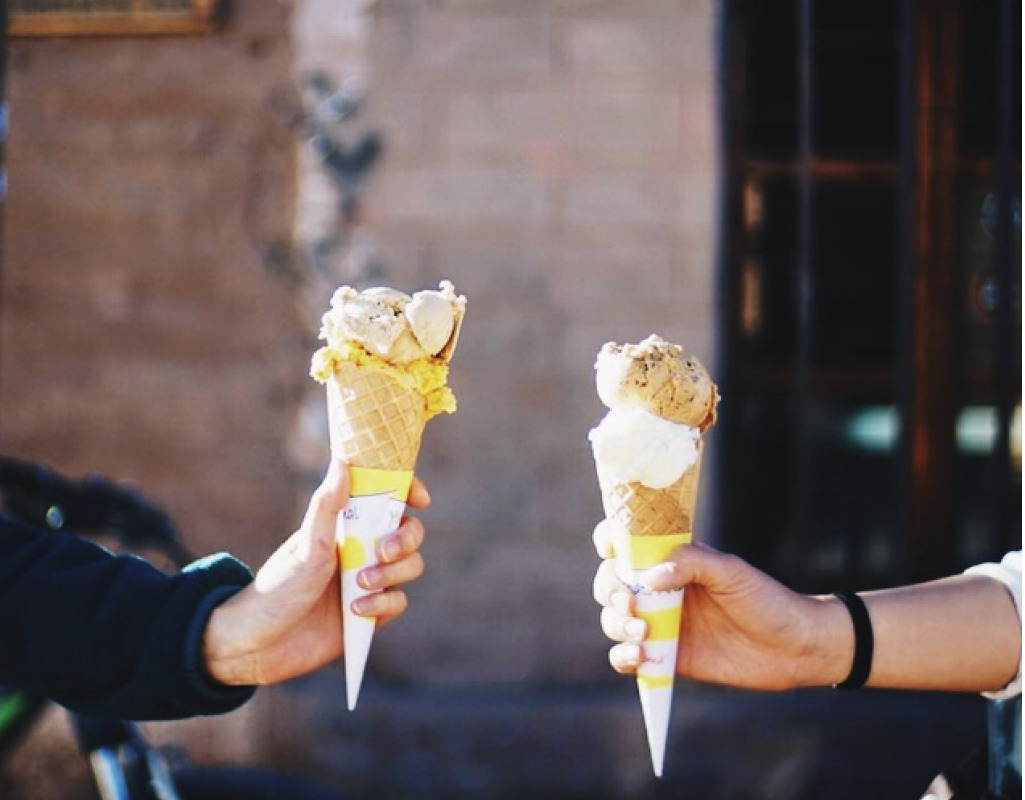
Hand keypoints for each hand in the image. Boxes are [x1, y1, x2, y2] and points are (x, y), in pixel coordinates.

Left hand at [203, 459, 429, 685]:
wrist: (262, 644)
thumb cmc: (278, 586)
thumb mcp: (307, 544)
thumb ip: (327, 505)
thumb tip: (343, 461)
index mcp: (348, 525)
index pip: (388, 499)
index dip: (409, 492)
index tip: (420, 499)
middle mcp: (363, 549)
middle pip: (409, 533)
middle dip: (406, 539)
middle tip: (385, 550)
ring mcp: (369, 580)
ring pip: (410, 566)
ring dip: (392, 573)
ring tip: (360, 584)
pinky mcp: (372, 612)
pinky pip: (398, 601)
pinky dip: (383, 603)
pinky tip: (356, 609)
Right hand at [592, 519, 842, 690]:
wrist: (794, 648)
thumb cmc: (767, 601)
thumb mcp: (732, 572)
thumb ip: (692, 563)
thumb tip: (650, 575)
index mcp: (673, 561)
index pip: (628, 544)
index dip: (609, 541)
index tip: (608, 548)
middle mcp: (660, 590)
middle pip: (610, 583)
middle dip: (611, 591)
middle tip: (631, 603)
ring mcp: (660, 623)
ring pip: (613, 619)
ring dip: (616, 624)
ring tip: (642, 633)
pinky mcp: (665, 657)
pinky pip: (626, 656)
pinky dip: (623, 657)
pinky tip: (639, 656)